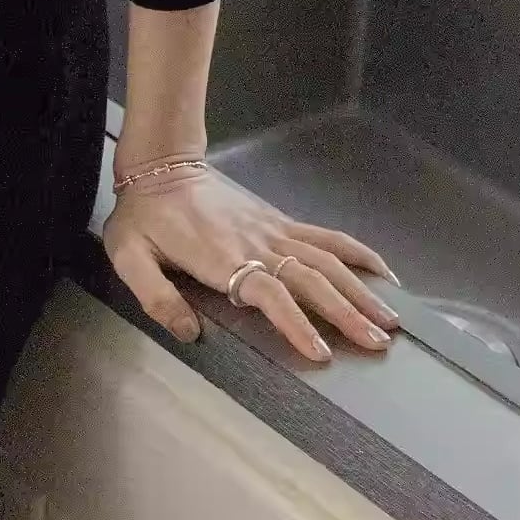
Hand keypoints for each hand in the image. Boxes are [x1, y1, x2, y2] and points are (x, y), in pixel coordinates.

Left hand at [102, 164, 399, 360]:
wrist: (161, 167)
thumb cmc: (143, 217)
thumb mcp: (129, 257)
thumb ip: (156, 297)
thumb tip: (189, 333)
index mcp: (223, 258)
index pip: (270, 294)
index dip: (296, 323)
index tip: (321, 353)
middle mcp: (258, 244)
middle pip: (312, 279)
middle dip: (347, 313)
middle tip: (378, 344)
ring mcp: (274, 231)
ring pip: (328, 259)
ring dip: (361, 289)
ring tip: (390, 319)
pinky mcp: (280, 221)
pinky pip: (327, 237)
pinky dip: (358, 254)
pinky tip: (383, 273)